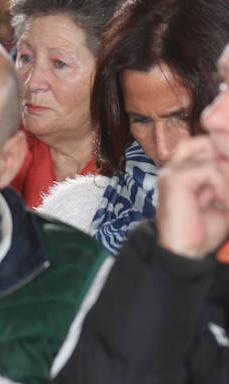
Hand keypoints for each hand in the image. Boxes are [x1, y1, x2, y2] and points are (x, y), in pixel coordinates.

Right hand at [157, 136, 228, 258]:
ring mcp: (172, 170)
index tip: (221, 191)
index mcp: (183, 168)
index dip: (222, 152)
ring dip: (227, 180)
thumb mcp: (223, 197)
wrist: (185, 252)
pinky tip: (219, 203)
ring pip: (213, 156)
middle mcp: (174, 165)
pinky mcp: (174, 179)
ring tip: (224, 201)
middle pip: (208, 141)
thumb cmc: (203, 230)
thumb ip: (226, 176)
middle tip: (225, 194)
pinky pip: (210, 169)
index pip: (206, 142)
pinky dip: (222, 187)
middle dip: (225, 165)